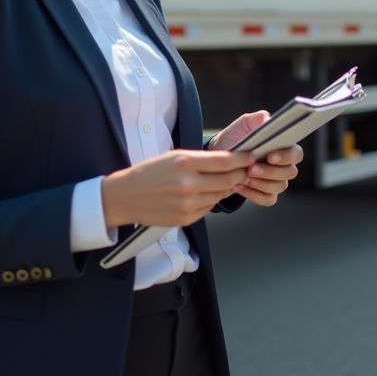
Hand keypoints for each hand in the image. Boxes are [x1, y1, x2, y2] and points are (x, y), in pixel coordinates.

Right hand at [101, 150, 254, 228]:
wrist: (125, 197)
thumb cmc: (149, 173)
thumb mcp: (173, 157)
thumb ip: (200, 160)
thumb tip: (228, 162)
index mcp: (184, 162)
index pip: (225, 161)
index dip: (242, 159)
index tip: (251, 157)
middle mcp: (188, 183)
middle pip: (228, 179)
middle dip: (241, 174)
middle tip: (246, 170)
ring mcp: (187, 203)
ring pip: (220, 195)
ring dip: (227, 188)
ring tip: (223, 181)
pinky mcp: (186, 218)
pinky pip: (209, 207)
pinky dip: (211, 200)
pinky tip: (204, 194)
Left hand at [209, 111, 302, 206]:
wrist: (219, 155)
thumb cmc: (235, 138)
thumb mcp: (243, 125)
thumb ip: (255, 119)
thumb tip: (266, 119)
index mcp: (283, 147)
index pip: (296, 154)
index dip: (286, 156)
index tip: (270, 156)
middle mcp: (284, 165)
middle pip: (289, 173)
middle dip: (270, 172)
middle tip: (251, 169)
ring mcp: (276, 181)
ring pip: (279, 187)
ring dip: (261, 183)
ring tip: (242, 177)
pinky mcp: (266, 194)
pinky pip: (268, 199)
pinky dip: (254, 194)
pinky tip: (239, 186)